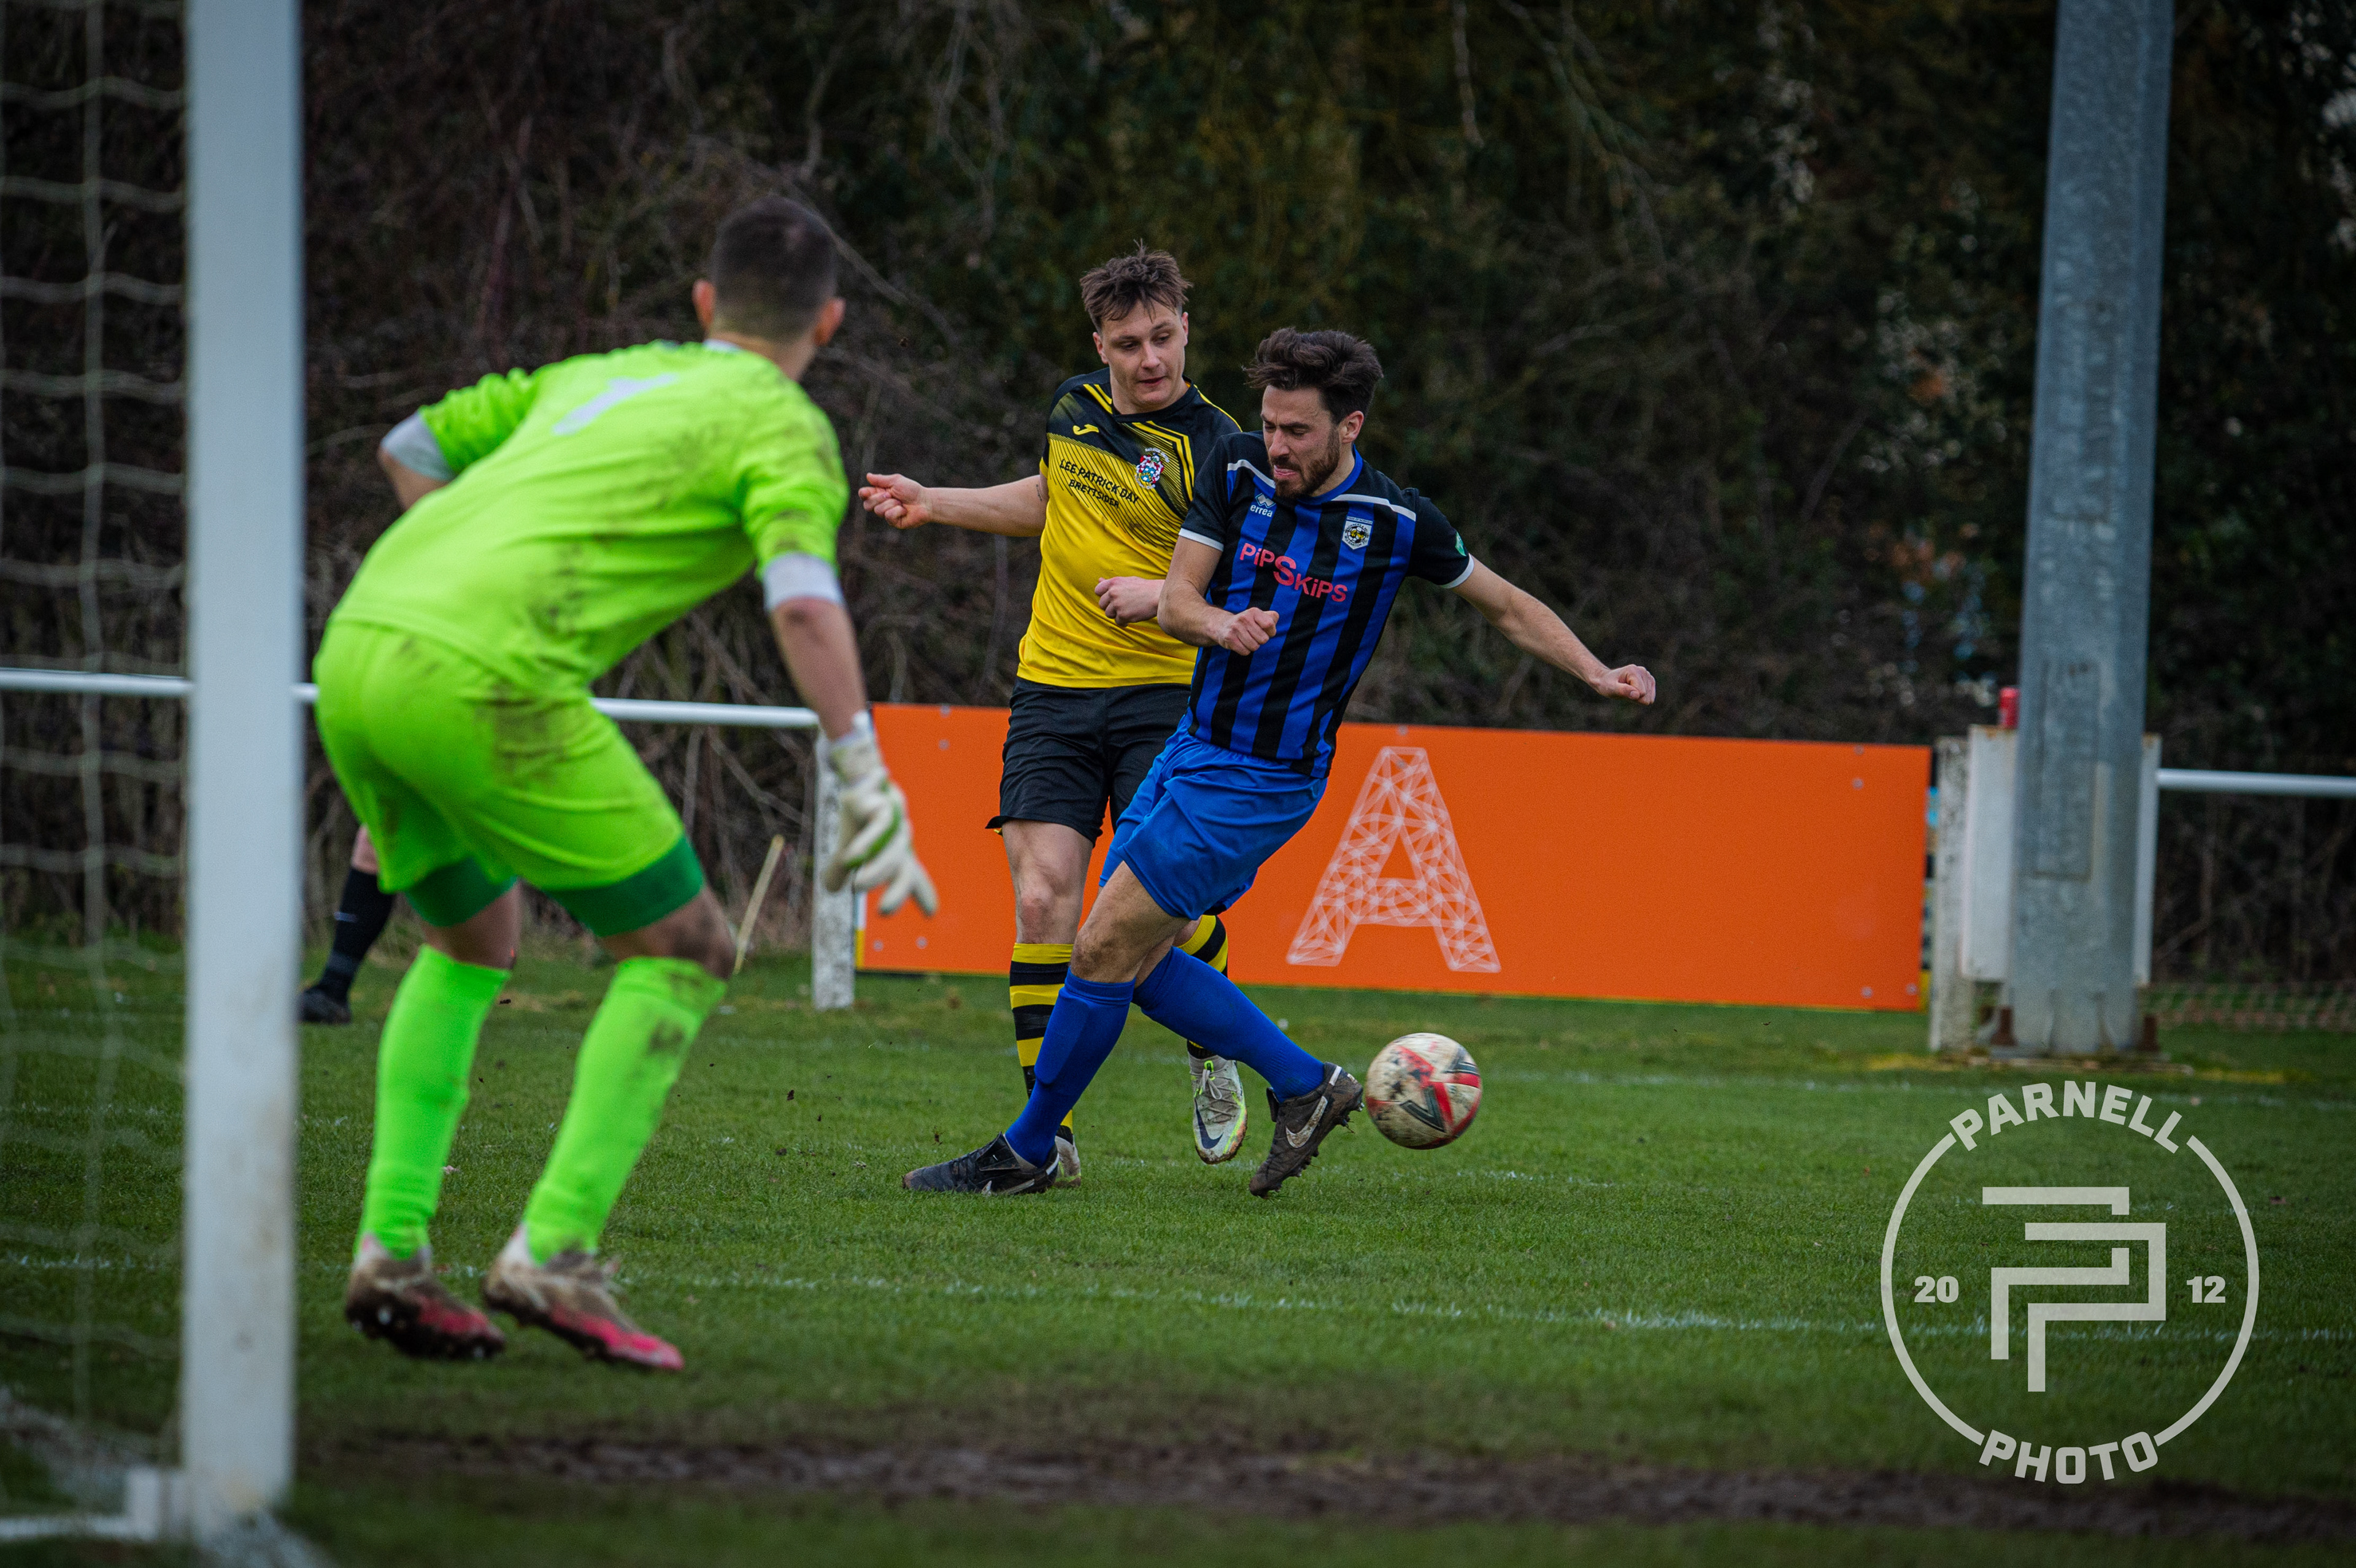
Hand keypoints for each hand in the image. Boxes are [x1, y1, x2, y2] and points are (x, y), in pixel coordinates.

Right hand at [822, 722, 938, 915]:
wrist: (855, 777)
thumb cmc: (857, 815)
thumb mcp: (847, 846)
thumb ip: (840, 869)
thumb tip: (830, 889)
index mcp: (895, 852)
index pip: (910, 874)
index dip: (922, 892)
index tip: (932, 912)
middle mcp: (900, 839)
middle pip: (904, 868)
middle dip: (899, 891)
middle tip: (884, 912)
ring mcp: (895, 823)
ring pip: (892, 850)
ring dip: (876, 870)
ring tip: (857, 887)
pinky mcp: (884, 805)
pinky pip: (880, 825)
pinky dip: (866, 842)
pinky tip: (853, 856)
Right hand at [858, 473, 933, 530]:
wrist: (925, 502)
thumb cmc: (912, 490)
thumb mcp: (896, 481)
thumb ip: (881, 480)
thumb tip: (868, 476)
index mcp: (880, 493)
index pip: (864, 494)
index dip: (863, 494)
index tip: (867, 491)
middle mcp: (881, 504)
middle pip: (867, 505)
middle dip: (878, 499)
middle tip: (890, 495)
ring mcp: (886, 514)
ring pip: (878, 511)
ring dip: (891, 504)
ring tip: (901, 503)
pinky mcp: (893, 522)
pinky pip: (888, 516)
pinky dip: (897, 511)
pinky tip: (904, 511)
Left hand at [1094, 575, 1162, 625]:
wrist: (1159, 596)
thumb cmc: (1144, 588)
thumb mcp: (1128, 581)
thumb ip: (1112, 583)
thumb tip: (1099, 580)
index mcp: (1114, 582)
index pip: (1098, 590)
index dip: (1104, 595)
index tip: (1111, 599)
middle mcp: (1113, 593)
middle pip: (1102, 604)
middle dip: (1110, 607)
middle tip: (1121, 606)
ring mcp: (1117, 604)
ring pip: (1108, 614)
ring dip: (1117, 614)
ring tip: (1128, 611)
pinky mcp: (1123, 615)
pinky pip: (1118, 622)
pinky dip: (1124, 621)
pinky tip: (1131, 617)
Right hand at [1214, 607, 1279, 655]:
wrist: (1223, 625)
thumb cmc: (1247, 623)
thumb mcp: (1259, 616)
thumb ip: (1271, 617)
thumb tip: (1274, 621)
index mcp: (1254, 611)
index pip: (1269, 625)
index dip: (1271, 632)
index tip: (1265, 631)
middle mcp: (1244, 617)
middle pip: (1263, 639)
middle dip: (1261, 641)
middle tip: (1253, 636)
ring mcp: (1235, 627)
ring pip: (1254, 647)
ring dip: (1253, 646)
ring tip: (1246, 640)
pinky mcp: (1229, 638)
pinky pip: (1245, 652)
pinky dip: (1244, 651)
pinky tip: (1240, 643)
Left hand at [1593, 663, 1656, 704]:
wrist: (1606, 680)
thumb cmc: (1607, 684)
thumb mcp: (1611, 689)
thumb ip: (1623, 691)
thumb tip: (1637, 695)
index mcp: (1634, 671)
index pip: (1641, 693)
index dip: (1631, 696)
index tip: (1621, 690)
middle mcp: (1643, 671)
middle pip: (1646, 696)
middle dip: (1635, 697)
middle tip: (1624, 691)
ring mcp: (1648, 676)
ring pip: (1649, 698)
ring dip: (1638, 698)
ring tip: (1628, 690)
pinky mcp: (1650, 681)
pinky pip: (1651, 698)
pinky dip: (1642, 698)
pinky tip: (1633, 691)